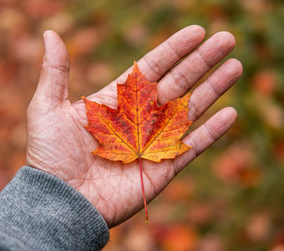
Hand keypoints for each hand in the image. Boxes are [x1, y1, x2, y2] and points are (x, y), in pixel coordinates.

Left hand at [26, 25, 242, 226]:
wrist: (59, 202)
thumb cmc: (49, 156)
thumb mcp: (47, 107)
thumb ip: (56, 71)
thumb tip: (50, 33)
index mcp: (117, 101)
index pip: (151, 68)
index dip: (174, 50)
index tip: (197, 32)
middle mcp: (139, 119)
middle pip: (177, 83)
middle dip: (202, 61)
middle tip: (226, 39)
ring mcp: (153, 143)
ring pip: (190, 110)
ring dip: (214, 88)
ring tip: (236, 66)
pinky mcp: (163, 169)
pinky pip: (192, 147)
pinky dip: (212, 132)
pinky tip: (231, 113)